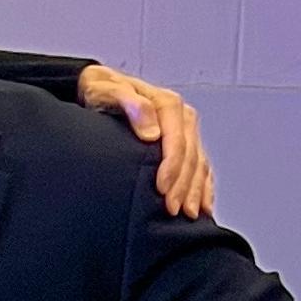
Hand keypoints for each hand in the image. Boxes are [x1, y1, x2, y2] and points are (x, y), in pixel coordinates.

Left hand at [76, 64, 213, 218]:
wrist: (98, 86)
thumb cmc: (99, 90)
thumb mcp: (106, 91)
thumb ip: (129, 104)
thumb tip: (152, 131)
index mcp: (166, 103)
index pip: (176, 140)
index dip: (172, 166)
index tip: (162, 189)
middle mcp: (180, 116)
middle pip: (190, 155)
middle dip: (183, 185)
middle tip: (172, 209)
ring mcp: (184, 129)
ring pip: (198, 163)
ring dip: (195, 190)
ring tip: (189, 214)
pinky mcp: (183, 141)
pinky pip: (200, 166)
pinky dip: (202, 186)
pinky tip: (203, 205)